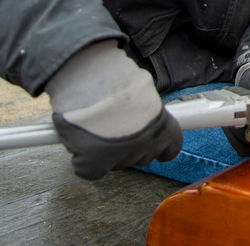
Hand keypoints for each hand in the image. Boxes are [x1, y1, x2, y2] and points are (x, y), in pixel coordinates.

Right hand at [46, 40, 182, 179]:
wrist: (92, 83)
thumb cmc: (116, 79)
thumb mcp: (142, 89)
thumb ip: (145, 109)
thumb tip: (140, 112)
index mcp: (164, 128)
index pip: (171, 147)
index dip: (160, 146)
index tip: (153, 143)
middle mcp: (146, 147)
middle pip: (139, 157)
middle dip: (129, 146)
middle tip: (114, 127)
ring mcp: (121, 159)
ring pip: (114, 164)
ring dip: (105, 151)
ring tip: (95, 126)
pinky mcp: (94, 165)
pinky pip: (88, 170)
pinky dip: (81, 157)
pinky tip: (79, 138)